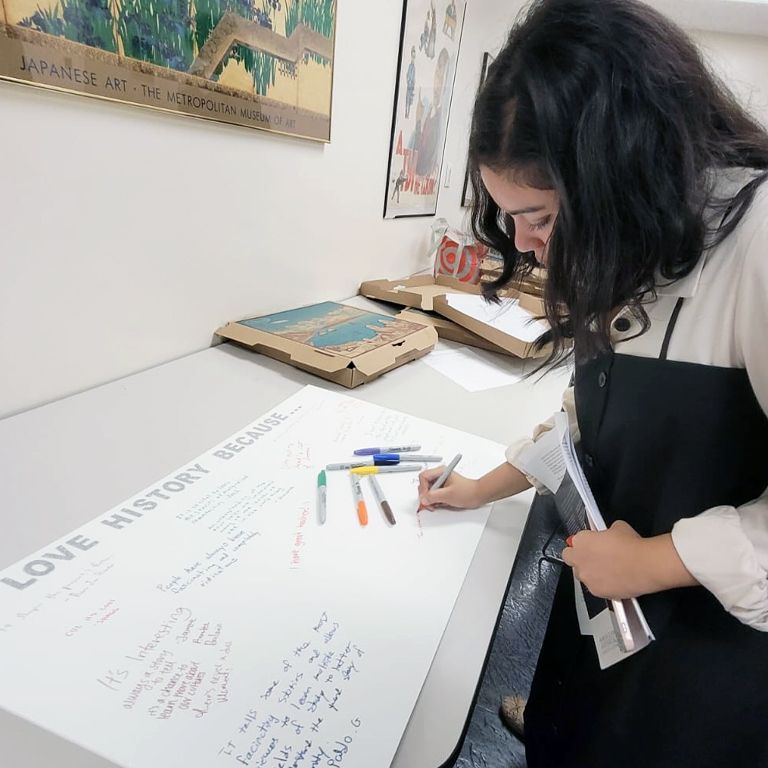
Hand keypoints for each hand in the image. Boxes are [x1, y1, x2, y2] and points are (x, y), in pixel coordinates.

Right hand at [417, 466, 480, 509]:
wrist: (478, 496)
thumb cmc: (468, 491)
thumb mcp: (448, 495)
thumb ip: (433, 497)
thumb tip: (423, 499)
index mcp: (440, 471)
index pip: (423, 477)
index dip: (423, 488)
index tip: (426, 497)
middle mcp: (439, 476)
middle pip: (424, 485)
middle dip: (426, 495)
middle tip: (429, 504)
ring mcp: (441, 483)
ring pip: (428, 491)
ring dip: (430, 500)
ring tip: (437, 504)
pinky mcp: (443, 490)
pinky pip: (433, 496)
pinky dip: (435, 501)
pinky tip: (441, 504)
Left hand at [562, 521, 697, 599]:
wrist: (645, 565)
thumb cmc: (632, 544)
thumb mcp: (617, 527)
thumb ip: (605, 533)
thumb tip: (608, 536)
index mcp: (581, 541)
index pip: (573, 543)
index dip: (583, 544)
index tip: (590, 545)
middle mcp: (579, 560)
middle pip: (571, 559)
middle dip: (579, 558)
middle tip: (594, 558)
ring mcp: (586, 577)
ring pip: (582, 576)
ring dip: (590, 572)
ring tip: (607, 571)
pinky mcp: (596, 591)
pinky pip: (594, 588)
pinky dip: (601, 585)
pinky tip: (614, 580)